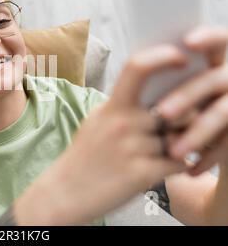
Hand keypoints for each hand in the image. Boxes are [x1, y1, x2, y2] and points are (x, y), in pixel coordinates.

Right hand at [19, 44, 187, 224]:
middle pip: (175, 109)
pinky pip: (178, 163)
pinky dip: (176, 167)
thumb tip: (157, 97)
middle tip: (178, 128)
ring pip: (180, 138)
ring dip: (179, 146)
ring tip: (162, 154)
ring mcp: (132, 148)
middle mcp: (121, 123)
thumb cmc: (83, 158)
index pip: (138, 67)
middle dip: (185, 119)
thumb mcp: (96, 123)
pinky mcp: (142, 174)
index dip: (164, 56)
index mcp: (110, 107)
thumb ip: (123, 108)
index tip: (182, 59)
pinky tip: (160, 169)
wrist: (64, 193)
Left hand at [157, 26, 227, 175]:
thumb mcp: (178, 88)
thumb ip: (167, 78)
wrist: (211, 136)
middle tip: (163, 113)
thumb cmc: (179, 105)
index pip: (220, 40)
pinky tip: (188, 171)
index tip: (188, 42)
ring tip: (173, 152)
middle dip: (188, 96)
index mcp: (216, 61)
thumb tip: (136, 68)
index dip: (209, 37)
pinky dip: (208, 159)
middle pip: (213, 80)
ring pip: (223, 114)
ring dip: (198, 134)